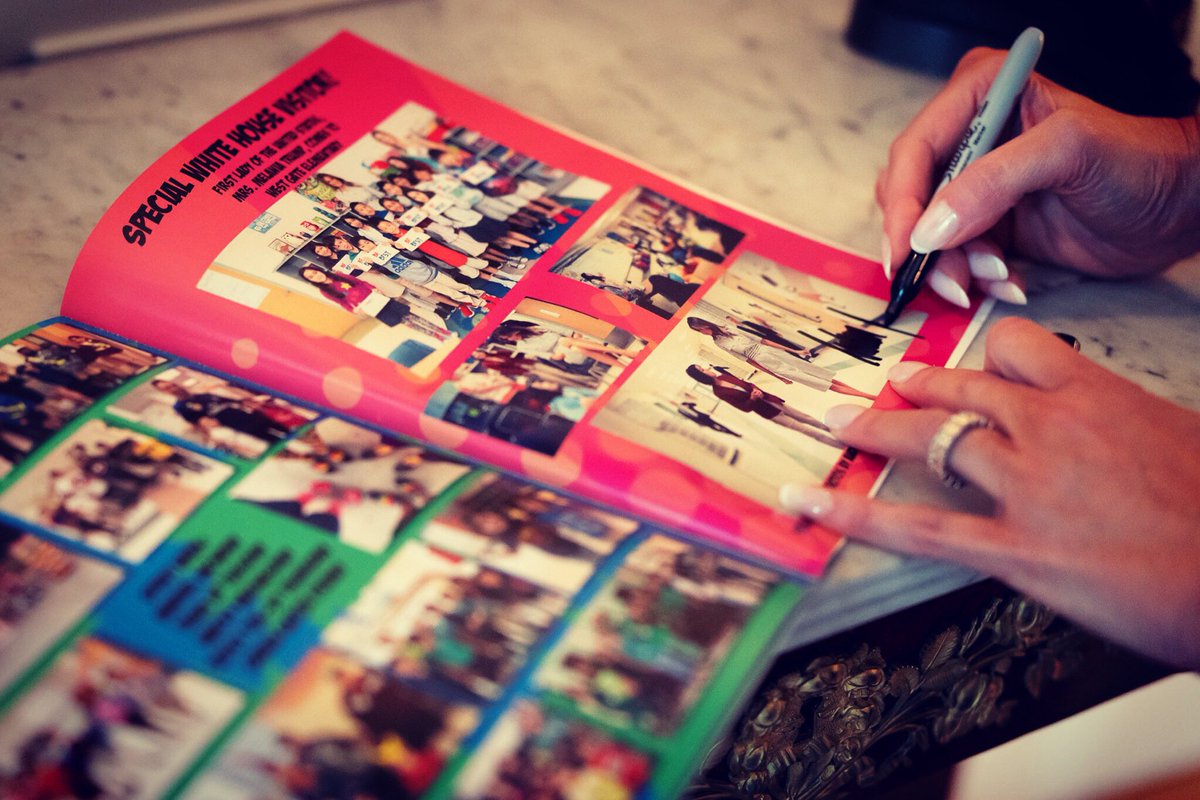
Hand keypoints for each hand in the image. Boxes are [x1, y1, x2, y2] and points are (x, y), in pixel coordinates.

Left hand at [779, 318, 1199, 668]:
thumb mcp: (1181, 440)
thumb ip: (1127, 427)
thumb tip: (1112, 433)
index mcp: (1098, 395)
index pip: (1018, 347)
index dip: (987, 357)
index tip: (971, 367)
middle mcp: (1051, 428)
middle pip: (961, 389)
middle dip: (916, 386)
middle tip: (885, 384)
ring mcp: (1025, 486)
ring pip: (929, 439)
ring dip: (876, 429)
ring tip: (839, 423)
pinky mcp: (1012, 548)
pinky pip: (916, 526)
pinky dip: (855, 513)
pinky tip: (810, 504)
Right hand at [878, 46, 1199, 307]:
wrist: (1177, 208)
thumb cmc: (1137, 160)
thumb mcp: (1066, 151)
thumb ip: (993, 182)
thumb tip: (928, 229)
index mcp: (980, 96)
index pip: (916, 151)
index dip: (902, 202)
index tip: (906, 247)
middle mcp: (970, 139)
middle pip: (910, 196)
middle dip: (925, 244)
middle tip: (949, 278)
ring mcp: (977, 186)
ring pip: (928, 236)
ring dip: (953, 268)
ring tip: (995, 278)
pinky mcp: (989, 225)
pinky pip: (956, 259)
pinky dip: (974, 279)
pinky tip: (1008, 282)